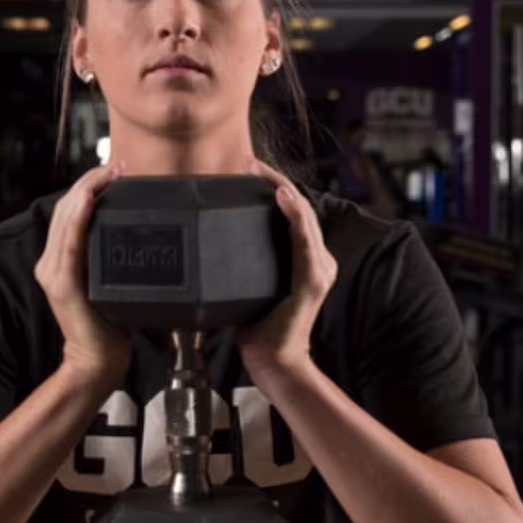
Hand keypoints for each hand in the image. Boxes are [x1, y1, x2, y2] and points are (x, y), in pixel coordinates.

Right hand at [35, 160, 132, 384]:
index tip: (114, 170)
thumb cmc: (109, 325)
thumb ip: (113, 259)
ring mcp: (54, 272)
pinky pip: (70, 243)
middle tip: (117, 165)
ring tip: (109, 173)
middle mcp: (50, 262)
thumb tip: (139, 235)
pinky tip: (90, 199)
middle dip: (91, 181)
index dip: (88, 185)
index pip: (70, 212)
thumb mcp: (109, 283)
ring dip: (88, 190)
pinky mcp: (63, 284)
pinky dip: (79, 217)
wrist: (98, 361)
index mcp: (59, 260)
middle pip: (67, 208)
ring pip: (67, 218)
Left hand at [238, 157, 336, 381]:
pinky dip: (295, 217)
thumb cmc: (258, 327)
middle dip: (274, 179)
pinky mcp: (313, 281)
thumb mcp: (244, 286)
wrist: (273, 361)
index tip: (247, 166)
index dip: (273, 184)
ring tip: (261, 171)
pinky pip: (305, 241)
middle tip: (248, 160)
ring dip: (283, 189)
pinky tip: (283, 198)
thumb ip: (236, 264)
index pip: (291, 211)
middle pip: (298, 207)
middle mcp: (317, 258)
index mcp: (303, 256)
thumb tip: (204, 243)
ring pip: (303, 217)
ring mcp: (318, 268)